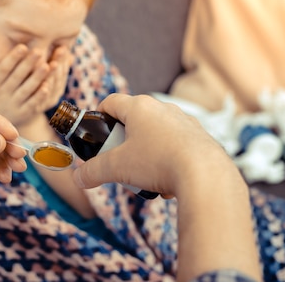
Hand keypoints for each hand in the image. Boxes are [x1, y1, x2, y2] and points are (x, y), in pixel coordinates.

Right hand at [0, 44, 71, 127]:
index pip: (3, 70)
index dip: (13, 58)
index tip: (23, 46)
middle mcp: (2, 95)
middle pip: (17, 78)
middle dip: (28, 64)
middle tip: (39, 51)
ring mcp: (13, 106)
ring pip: (27, 90)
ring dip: (38, 78)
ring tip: (49, 65)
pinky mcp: (23, 114)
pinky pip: (33, 104)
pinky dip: (40, 96)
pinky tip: (48, 85)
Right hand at [71, 94, 260, 280]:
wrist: (205, 175)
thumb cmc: (159, 163)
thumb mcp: (118, 168)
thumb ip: (94, 172)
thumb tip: (79, 178)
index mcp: (139, 107)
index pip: (111, 101)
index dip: (100, 115)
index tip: (97, 130)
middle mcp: (163, 108)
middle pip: (134, 118)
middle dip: (123, 140)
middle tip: (118, 159)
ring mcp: (184, 121)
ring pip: (156, 133)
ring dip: (146, 151)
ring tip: (144, 176)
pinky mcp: (200, 136)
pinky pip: (176, 145)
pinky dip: (167, 160)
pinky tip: (167, 182)